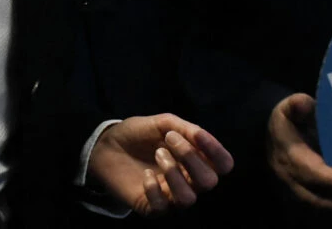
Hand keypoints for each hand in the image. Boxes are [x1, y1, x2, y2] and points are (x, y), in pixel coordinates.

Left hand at [88, 113, 233, 215]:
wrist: (108, 146)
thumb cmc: (140, 134)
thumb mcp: (164, 123)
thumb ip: (186, 129)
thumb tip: (202, 137)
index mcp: (196, 159)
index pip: (224, 165)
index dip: (217, 152)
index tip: (197, 134)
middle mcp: (189, 181)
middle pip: (209, 181)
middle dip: (190, 157)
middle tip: (168, 139)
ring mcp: (171, 196)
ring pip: (188, 198)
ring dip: (174, 173)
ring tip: (158, 154)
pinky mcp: (151, 208)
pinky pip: (162, 208)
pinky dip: (154, 188)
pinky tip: (146, 174)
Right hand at [267, 93, 331, 221]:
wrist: (269, 141)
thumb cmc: (288, 123)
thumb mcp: (289, 108)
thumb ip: (298, 105)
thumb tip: (303, 104)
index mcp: (291, 160)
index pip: (314, 175)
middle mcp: (292, 185)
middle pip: (319, 203)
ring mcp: (297, 199)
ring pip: (322, 217)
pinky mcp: (303, 208)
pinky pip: (323, 221)